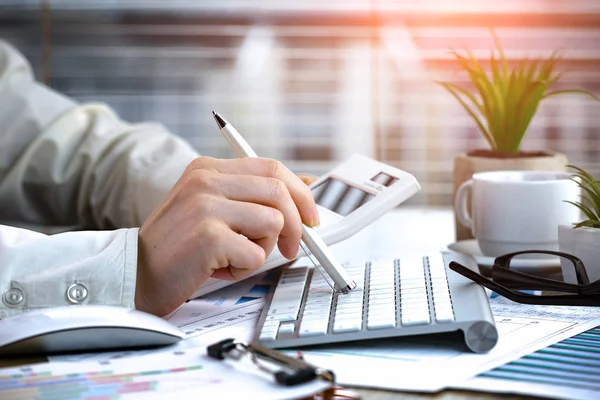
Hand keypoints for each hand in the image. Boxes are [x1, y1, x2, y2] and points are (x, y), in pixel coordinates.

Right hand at [135, 157, 319, 315]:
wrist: (134, 272)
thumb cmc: (178, 245)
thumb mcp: (212, 208)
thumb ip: (252, 194)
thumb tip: (308, 184)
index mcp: (208, 168)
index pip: (272, 168)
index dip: (301, 193)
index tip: (310, 218)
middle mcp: (207, 180)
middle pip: (279, 191)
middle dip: (298, 225)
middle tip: (293, 248)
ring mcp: (206, 206)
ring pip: (272, 223)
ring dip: (261, 249)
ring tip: (233, 256)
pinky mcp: (209, 236)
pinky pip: (256, 254)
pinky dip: (244, 267)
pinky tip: (218, 267)